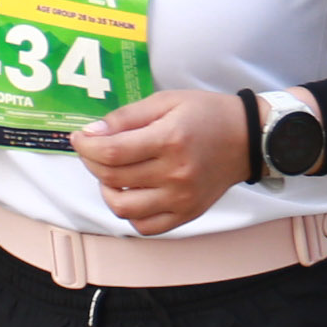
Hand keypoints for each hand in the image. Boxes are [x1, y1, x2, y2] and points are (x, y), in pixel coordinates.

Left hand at [70, 86, 255, 235]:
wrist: (247, 138)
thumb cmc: (206, 114)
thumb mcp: (166, 101)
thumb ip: (127, 117)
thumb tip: (92, 132)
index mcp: (169, 140)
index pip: (111, 153)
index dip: (86, 146)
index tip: (79, 138)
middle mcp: (175, 173)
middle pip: (112, 178)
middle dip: (91, 163)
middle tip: (92, 150)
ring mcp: (181, 198)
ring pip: (123, 207)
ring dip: (106, 190)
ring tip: (111, 174)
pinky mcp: (187, 214)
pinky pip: (145, 225)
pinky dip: (129, 212)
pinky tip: (130, 193)